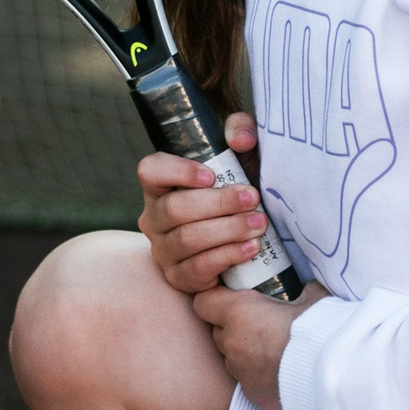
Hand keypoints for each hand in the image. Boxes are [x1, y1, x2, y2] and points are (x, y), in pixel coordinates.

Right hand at [136, 110, 271, 296]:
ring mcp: (163, 249)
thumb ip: (242, 132)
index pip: (150, 170)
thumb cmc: (238, 191)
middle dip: (218, 203)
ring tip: (259, 224)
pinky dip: (228, 256)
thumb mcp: (243, 157)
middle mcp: (154, 217)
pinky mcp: (179, 277)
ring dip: (228, 230)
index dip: (176, 171)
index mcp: (161, 185)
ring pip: (187, 239)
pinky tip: (251, 247)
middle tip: (252, 198)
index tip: (211, 175)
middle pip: (174, 209)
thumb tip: (240, 138)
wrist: (249, 237)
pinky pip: (198, 268)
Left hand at [190, 277, 330, 409]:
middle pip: (218, 332)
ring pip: (232, 359)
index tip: (233, 297)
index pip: (203, 303)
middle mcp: (232, 344)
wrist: (331, 375)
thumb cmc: (318, 328)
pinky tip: (283, 372)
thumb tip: (308, 288)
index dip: (215, 299)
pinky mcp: (253, 396)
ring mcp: (241, 374)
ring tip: (275, 349)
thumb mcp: (314, 297)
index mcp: (239, 313)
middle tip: (260, 322)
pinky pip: (248, 381)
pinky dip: (260, 375)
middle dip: (233, 326)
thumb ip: (303, 290)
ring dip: (246, 352)